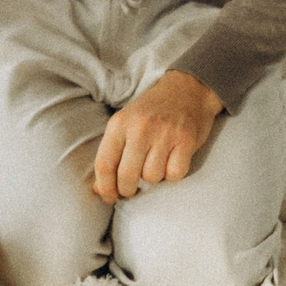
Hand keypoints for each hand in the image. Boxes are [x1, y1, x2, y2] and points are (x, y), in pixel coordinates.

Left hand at [93, 69, 223, 202]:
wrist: (187, 88)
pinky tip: (172, 160)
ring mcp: (164, 134)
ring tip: (156, 162)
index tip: (109, 197)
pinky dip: (173, 174)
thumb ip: (111, 154)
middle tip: (132, 189)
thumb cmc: (151, 111)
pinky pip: (175, 174)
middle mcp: (140, 128)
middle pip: (127, 176)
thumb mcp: (125, 124)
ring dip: (154, 178)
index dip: (104, 188)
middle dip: (128, 190)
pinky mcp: (186, 140)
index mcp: (119, 124)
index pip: (104, 164)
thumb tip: (98, 190)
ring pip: (152, 177)